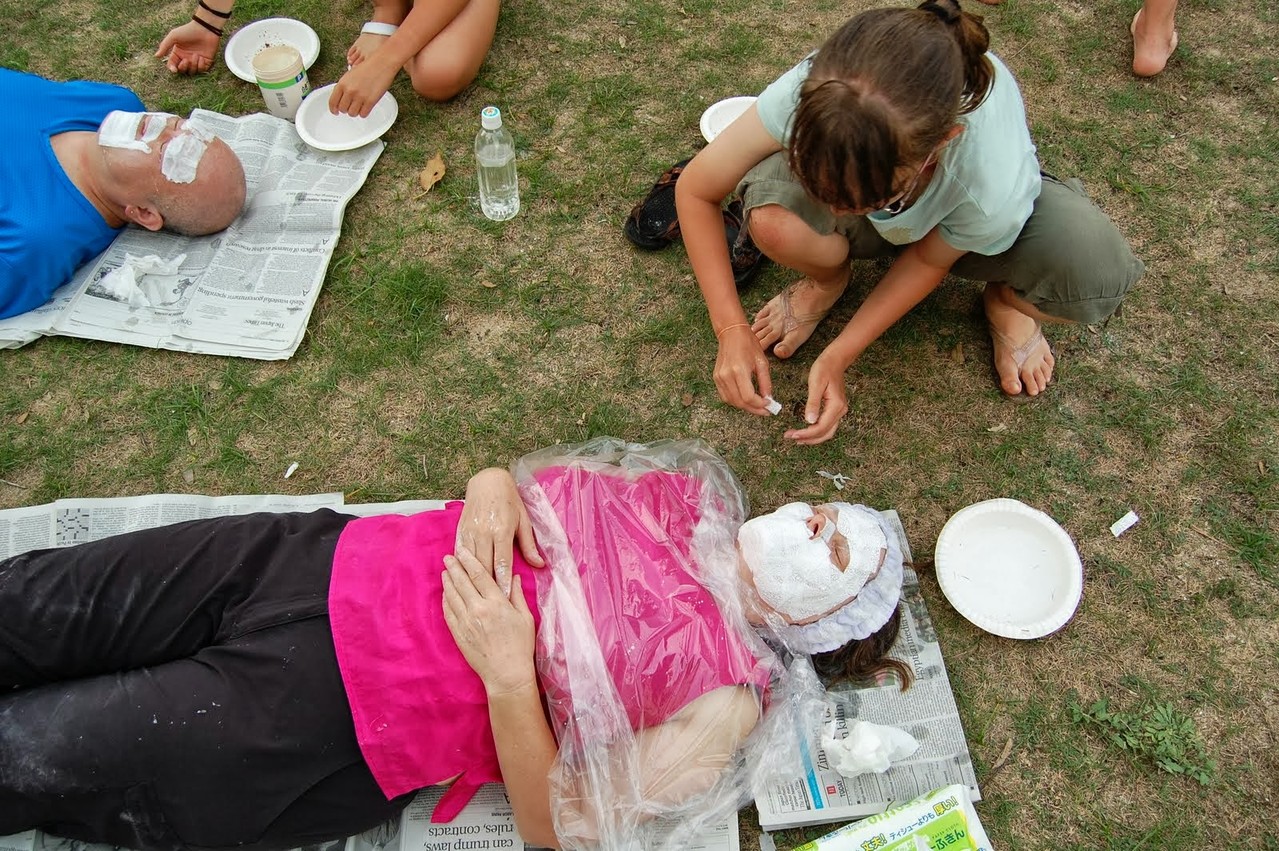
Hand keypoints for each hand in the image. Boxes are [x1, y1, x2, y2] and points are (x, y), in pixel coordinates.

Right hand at [155, 20, 219, 74]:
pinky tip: (202, 57)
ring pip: (192, 71)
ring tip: (196, 55)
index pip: (173, 64)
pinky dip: (201, 66)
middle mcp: (186, 58)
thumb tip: (156, 56)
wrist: (205, 29)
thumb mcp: (174, 36)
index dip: (172, 69)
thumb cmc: (188, 31)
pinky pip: (202, 70)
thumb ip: (165, 46)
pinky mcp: (206, 61)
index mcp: (178, 53)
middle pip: (182, 70)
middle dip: (183, 68)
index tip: (174, 70)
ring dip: (193, 66)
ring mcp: (196, 60)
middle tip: (186, 60)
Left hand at [330, 60, 397, 116]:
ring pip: (352, 114)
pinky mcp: (370, 101)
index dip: (333, 109)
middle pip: (342, 109)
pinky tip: (365, 107)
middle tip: (350, 107)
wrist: (382, 63)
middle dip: (346, 109)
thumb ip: (344, 87)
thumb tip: (341, 99)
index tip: (335, 112)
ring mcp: (360, 97)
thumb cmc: (368, 67)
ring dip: (355, 112)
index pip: (332, 102)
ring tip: (359, 107)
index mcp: (342, 83)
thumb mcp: (350, 75)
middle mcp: (349, 91)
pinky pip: (363, 114)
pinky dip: (364, 113)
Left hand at [442, 545, 536, 696]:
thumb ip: (517, 595)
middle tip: (448, 557)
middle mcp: (478, 609)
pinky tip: (445, 593)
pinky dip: (446, 600)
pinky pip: (448, 612)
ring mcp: (466, 622)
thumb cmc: (520, 646)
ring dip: (448, 581)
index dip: (469, 561)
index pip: (479, 575)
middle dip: (454, 567)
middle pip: (462, 582)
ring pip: (453, 595)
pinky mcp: (459, 634)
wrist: (507, 674)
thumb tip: (514, 577)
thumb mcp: (525, 618)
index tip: (462, 552)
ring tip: (445, 572)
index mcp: (496, 603)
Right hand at [457, 468, 544, 594]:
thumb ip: (529, 545)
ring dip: (472, 579)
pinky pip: (460, 552)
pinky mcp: (460, 530)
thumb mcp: (523, 521)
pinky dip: (461, 566)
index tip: (504, 597)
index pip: (502, 562)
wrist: (488, 483)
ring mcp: (470, 531)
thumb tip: (539, 564)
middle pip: (483, 565)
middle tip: (490, 604)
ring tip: (474, 597)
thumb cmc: (510, 502)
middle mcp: (484, 532)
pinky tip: (461, 579)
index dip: (503, 581)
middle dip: (487, 585)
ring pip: (469, 561)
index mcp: (502, 530)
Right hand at [713, 324, 774, 414]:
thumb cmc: (748, 344)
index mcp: (739, 370)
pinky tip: (745, 399)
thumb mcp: (762, 363)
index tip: (769, 406)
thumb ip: (765, 383)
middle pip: (740, 402)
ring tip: (756, 406)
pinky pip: (725, 396)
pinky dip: (736, 401)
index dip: (759, 405)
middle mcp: (726, 375)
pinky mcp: (716, 378)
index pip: (749, 397)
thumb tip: (768, 399)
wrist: (731, 333)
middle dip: (754, 409)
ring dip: (745, 407)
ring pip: (732, 401)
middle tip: (765, 410)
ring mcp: (719, 377)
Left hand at [784, 353, 849, 444]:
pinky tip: (806, 431)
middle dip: (808, 439)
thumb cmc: (824, 368)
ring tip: (796, 438)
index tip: (792, 434)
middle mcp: (840, 411)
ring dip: (812, 437)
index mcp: (836, 406)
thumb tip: (810, 421)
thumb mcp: (816, 384)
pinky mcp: (835, 409)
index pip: (821, 427)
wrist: (835, 360)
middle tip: (791, 437)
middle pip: (825, 433)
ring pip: (827, 432)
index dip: (806, 434)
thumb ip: (813, 403)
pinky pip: (827, 425)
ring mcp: (839, 411)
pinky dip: (816, 431)